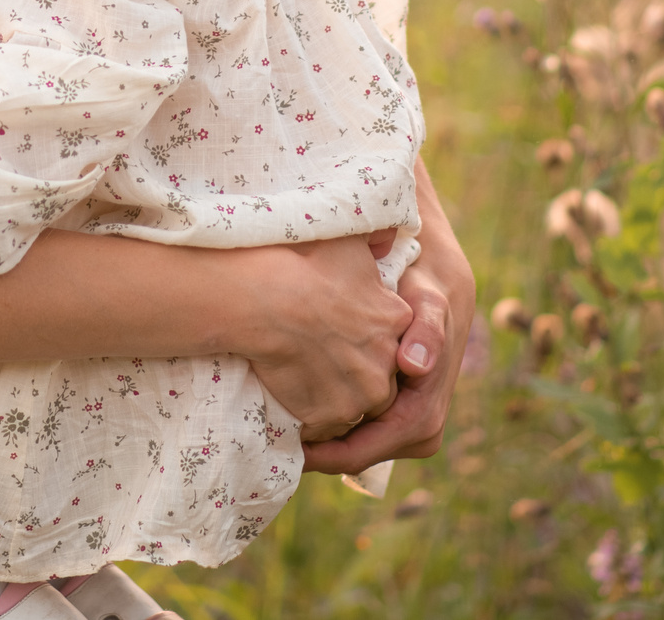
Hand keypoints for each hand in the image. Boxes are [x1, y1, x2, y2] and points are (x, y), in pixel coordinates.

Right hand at [233, 236, 408, 436]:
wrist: (266, 299)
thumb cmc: (304, 263)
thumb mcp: (349, 242)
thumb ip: (376, 240)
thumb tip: (387, 237)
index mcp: (397, 322)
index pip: (393, 342)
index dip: (367, 340)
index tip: (343, 335)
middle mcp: (387, 365)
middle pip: (380, 379)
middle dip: (358, 376)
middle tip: (324, 361)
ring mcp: (361, 395)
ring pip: (355, 407)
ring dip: (336, 399)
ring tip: (306, 382)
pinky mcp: (330, 415)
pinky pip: (324, 427)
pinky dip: (310, 418)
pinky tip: (291, 397)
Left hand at [302, 219, 476, 473]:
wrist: (440, 296)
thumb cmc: (426, 299)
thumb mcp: (427, 304)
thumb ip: (425, 330)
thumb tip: (414, 364)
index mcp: (423, 419)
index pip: (358, 454)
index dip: (318, 454)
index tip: (279, 442)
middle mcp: (421, 434)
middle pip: (351, 458)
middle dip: (313, 451)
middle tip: (268, 434)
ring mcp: (410, 432)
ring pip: (352, 450)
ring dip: (320, 440)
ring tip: (278, 421)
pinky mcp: (399, 422)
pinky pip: (358, 435)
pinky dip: (331, 426)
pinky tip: (301, 408)